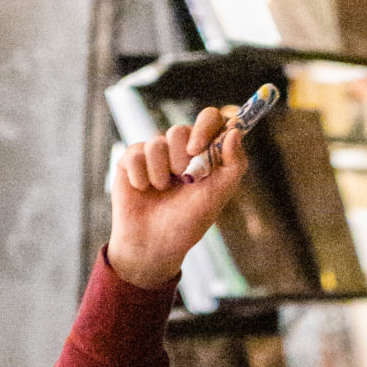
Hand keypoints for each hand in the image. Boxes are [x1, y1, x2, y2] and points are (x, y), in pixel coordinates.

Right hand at [107, 103, 249, 290]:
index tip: (197, 149)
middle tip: (181, 181)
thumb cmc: (187, 223)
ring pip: (156, 143)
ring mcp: (154, 153)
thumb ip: (233, 166)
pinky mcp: (130, 160)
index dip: (205, 126)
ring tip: (161, 191)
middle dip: (180, 159)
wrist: (153, 246)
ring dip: (160, 173)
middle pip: (179, 130)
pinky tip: (143, 191)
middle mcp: (179, 149)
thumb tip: (235, 131)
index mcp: (204, 154)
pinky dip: (141, 178)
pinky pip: (135, 154)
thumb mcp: (217, 197)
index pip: (210, 120)